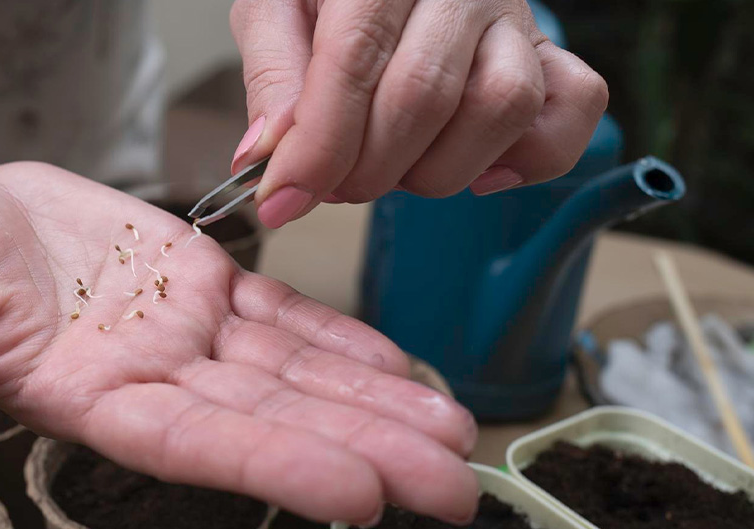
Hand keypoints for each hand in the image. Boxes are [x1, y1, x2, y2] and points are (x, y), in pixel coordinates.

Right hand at [0, 162, 477, 528]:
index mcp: (92, 401)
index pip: (198, 444)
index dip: (278, 464)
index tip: (362, 492)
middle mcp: (154, 380)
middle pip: (272, 420)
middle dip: (365, 450)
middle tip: (456, 484)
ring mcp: (185, 335)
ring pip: (294, 373)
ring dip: (375, 401)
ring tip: (455, 430)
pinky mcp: (202, 286)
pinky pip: (283, 317)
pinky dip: (342, 340)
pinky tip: (400, 365)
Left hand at [230, 0, 608, 227]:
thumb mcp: (278, 10)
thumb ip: (271, 75)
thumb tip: (266, 156)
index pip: (355, 59)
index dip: (319, 144)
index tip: (283, 199)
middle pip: (424, 95)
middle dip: (366, 169)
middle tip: (334, 185)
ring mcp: (515, 18)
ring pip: (502, 105)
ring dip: (438, 169)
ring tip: (395, 169)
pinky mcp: (551, 54)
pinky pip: (573, 108)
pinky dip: (528, 158)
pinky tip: (475, 168)